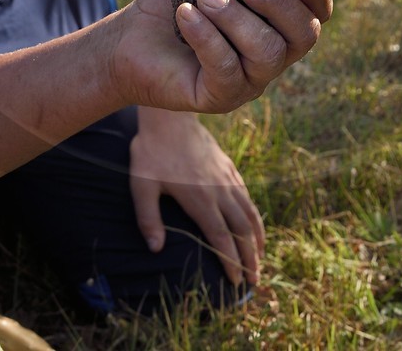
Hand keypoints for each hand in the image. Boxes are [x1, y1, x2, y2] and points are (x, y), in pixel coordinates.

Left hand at [114, 0, 331, 113]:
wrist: (130, 34)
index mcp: (279, 23)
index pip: (318, 13)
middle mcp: (273, 56)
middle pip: (304, 35)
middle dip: (278, 3)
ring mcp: (249, 81)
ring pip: (267, 52)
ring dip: (236, 18)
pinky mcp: (220, 98)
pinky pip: (227, 69)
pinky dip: (206, 35)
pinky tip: (184, 15)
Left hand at [129, 107, 264, 287]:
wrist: (169, 118)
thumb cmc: (151, 153)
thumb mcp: (141, 186)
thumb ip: (148, 218)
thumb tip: (155, 249)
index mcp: (200, 200)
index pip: (222, 239)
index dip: (231, 263)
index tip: (236, 283)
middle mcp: (219, 192)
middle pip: (242, 231)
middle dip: (250, 258)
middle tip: (254, 281)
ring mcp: (227, 179)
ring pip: (249, 214)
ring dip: (257, 239)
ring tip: (260, 259)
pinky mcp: (229, 168)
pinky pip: (247, 197)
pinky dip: (255, 216)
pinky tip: (254, 226)